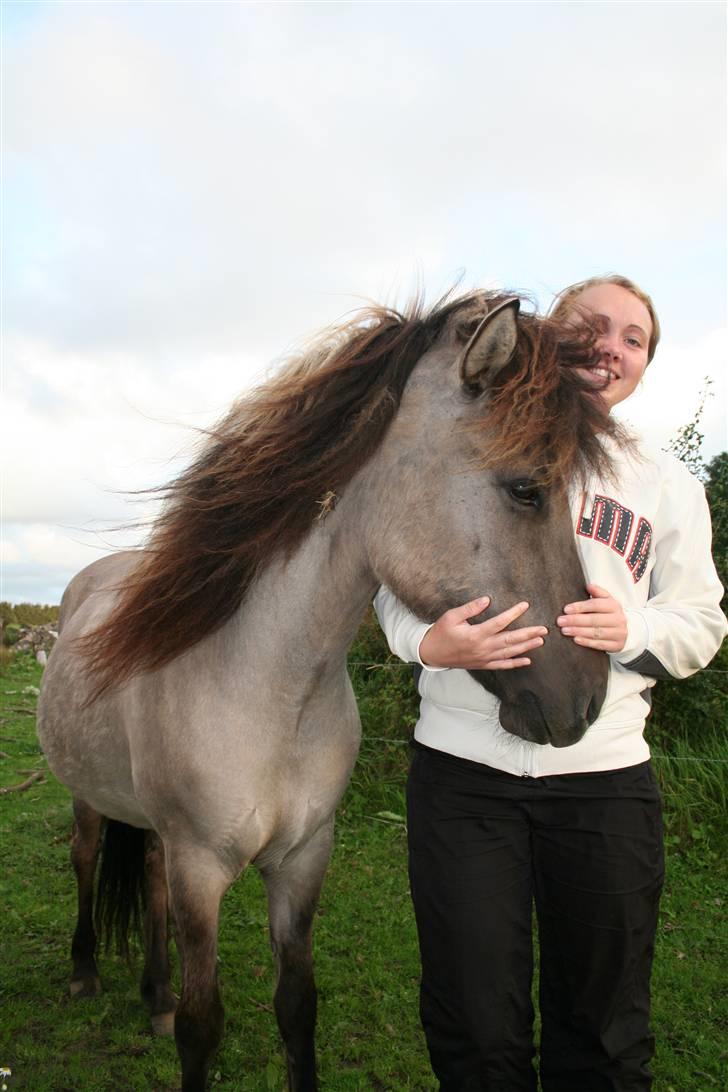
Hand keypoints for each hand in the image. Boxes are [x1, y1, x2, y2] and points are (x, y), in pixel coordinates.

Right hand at [419, 596, 547, 669]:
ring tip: (540, 641)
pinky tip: (527, 660)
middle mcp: (483, 648)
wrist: (432, 653)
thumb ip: (470, 608)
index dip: (514, 613)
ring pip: (510, 653)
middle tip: (544, 629)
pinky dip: (515, 663)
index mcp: (476, 634)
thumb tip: (487, 600)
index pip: (500, 622)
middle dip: (528, 634)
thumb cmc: (441, 633)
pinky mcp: (483, 664)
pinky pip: (502, 665)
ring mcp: (484, 658)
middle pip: (510, 640)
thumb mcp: (451, 616)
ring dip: (526, 647)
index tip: (525, 605)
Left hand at [557, 583, 626, 651]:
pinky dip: (587, 642)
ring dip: (579, 631)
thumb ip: (598, 593)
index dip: (580, 607)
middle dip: (575, 620)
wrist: (624, 631)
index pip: (596, 605)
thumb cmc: (609, 614)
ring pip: (596, 632)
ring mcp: (619, 633)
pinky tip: (576, 639)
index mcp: (614, 606)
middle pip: (594, 619)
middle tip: (560, 621)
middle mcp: (618, 619)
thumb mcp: (606, 601)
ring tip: (565, 630)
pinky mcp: (617, 645)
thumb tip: (589, 586)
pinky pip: (600, 644)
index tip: (566, 609)